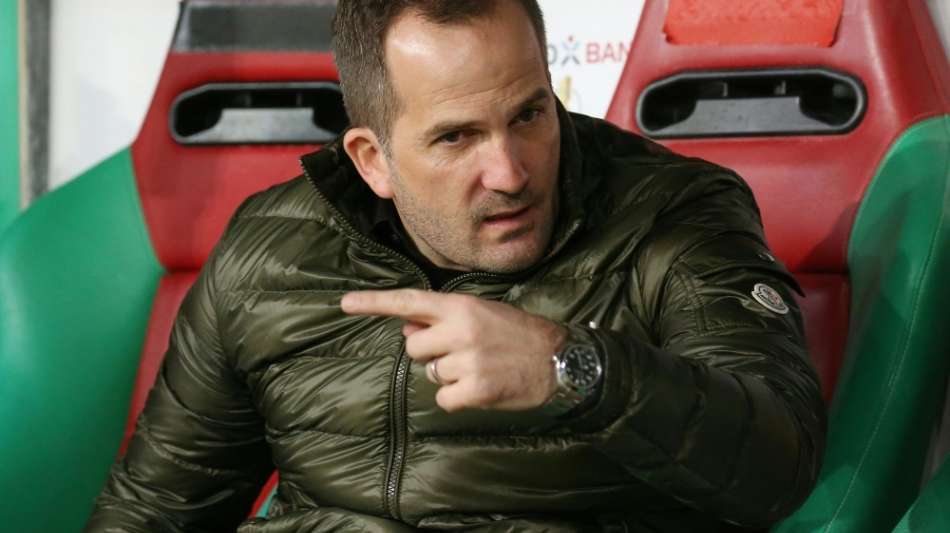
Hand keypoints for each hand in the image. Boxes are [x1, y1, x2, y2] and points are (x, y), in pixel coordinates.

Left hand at [341, 289, 567, 412]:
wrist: (560, 360)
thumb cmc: (519, 335)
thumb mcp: (483, 313)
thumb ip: (445, 318)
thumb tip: (407, 327)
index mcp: (462, 306)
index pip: (410, 301)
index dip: (374, 303)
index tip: (345, 303)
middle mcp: (461, 330)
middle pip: (413, 346)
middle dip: (430, 352)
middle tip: (462, 352)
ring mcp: (467, 361)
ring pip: (430, 374)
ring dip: (448, 375)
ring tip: (479, 367)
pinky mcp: (475, 390)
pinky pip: (443, 398)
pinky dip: (456, 398)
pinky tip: (480, 388)